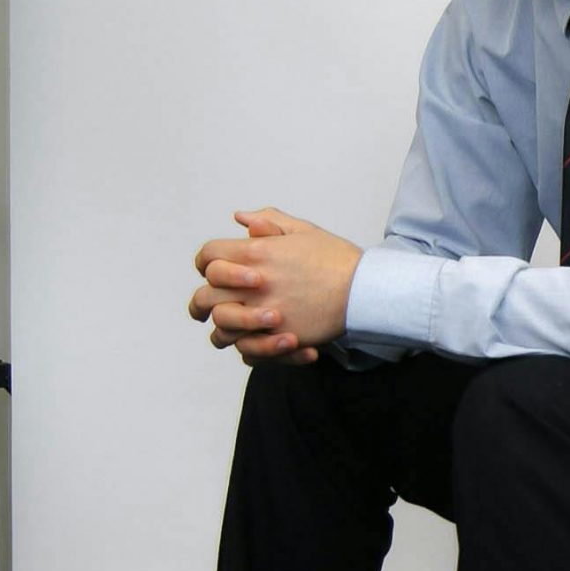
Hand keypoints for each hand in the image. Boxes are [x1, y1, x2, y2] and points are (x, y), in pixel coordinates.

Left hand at [188, 207, 362, 366]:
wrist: (364, 289)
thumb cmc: (336, 259)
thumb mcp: (303, 230)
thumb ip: (269, 221)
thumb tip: (241, 219)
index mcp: (255, 253)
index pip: (208, 256)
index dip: (205, 262)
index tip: (213, 270)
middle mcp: (252, 285)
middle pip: (204, 296)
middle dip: (204, 301)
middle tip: (212, 305)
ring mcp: (263, 314)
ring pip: (221, 329)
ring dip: (225, 328)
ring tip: (238, 327)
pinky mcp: (278, 339)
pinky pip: (247, 351)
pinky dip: (249, 349)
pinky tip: (260, 341)